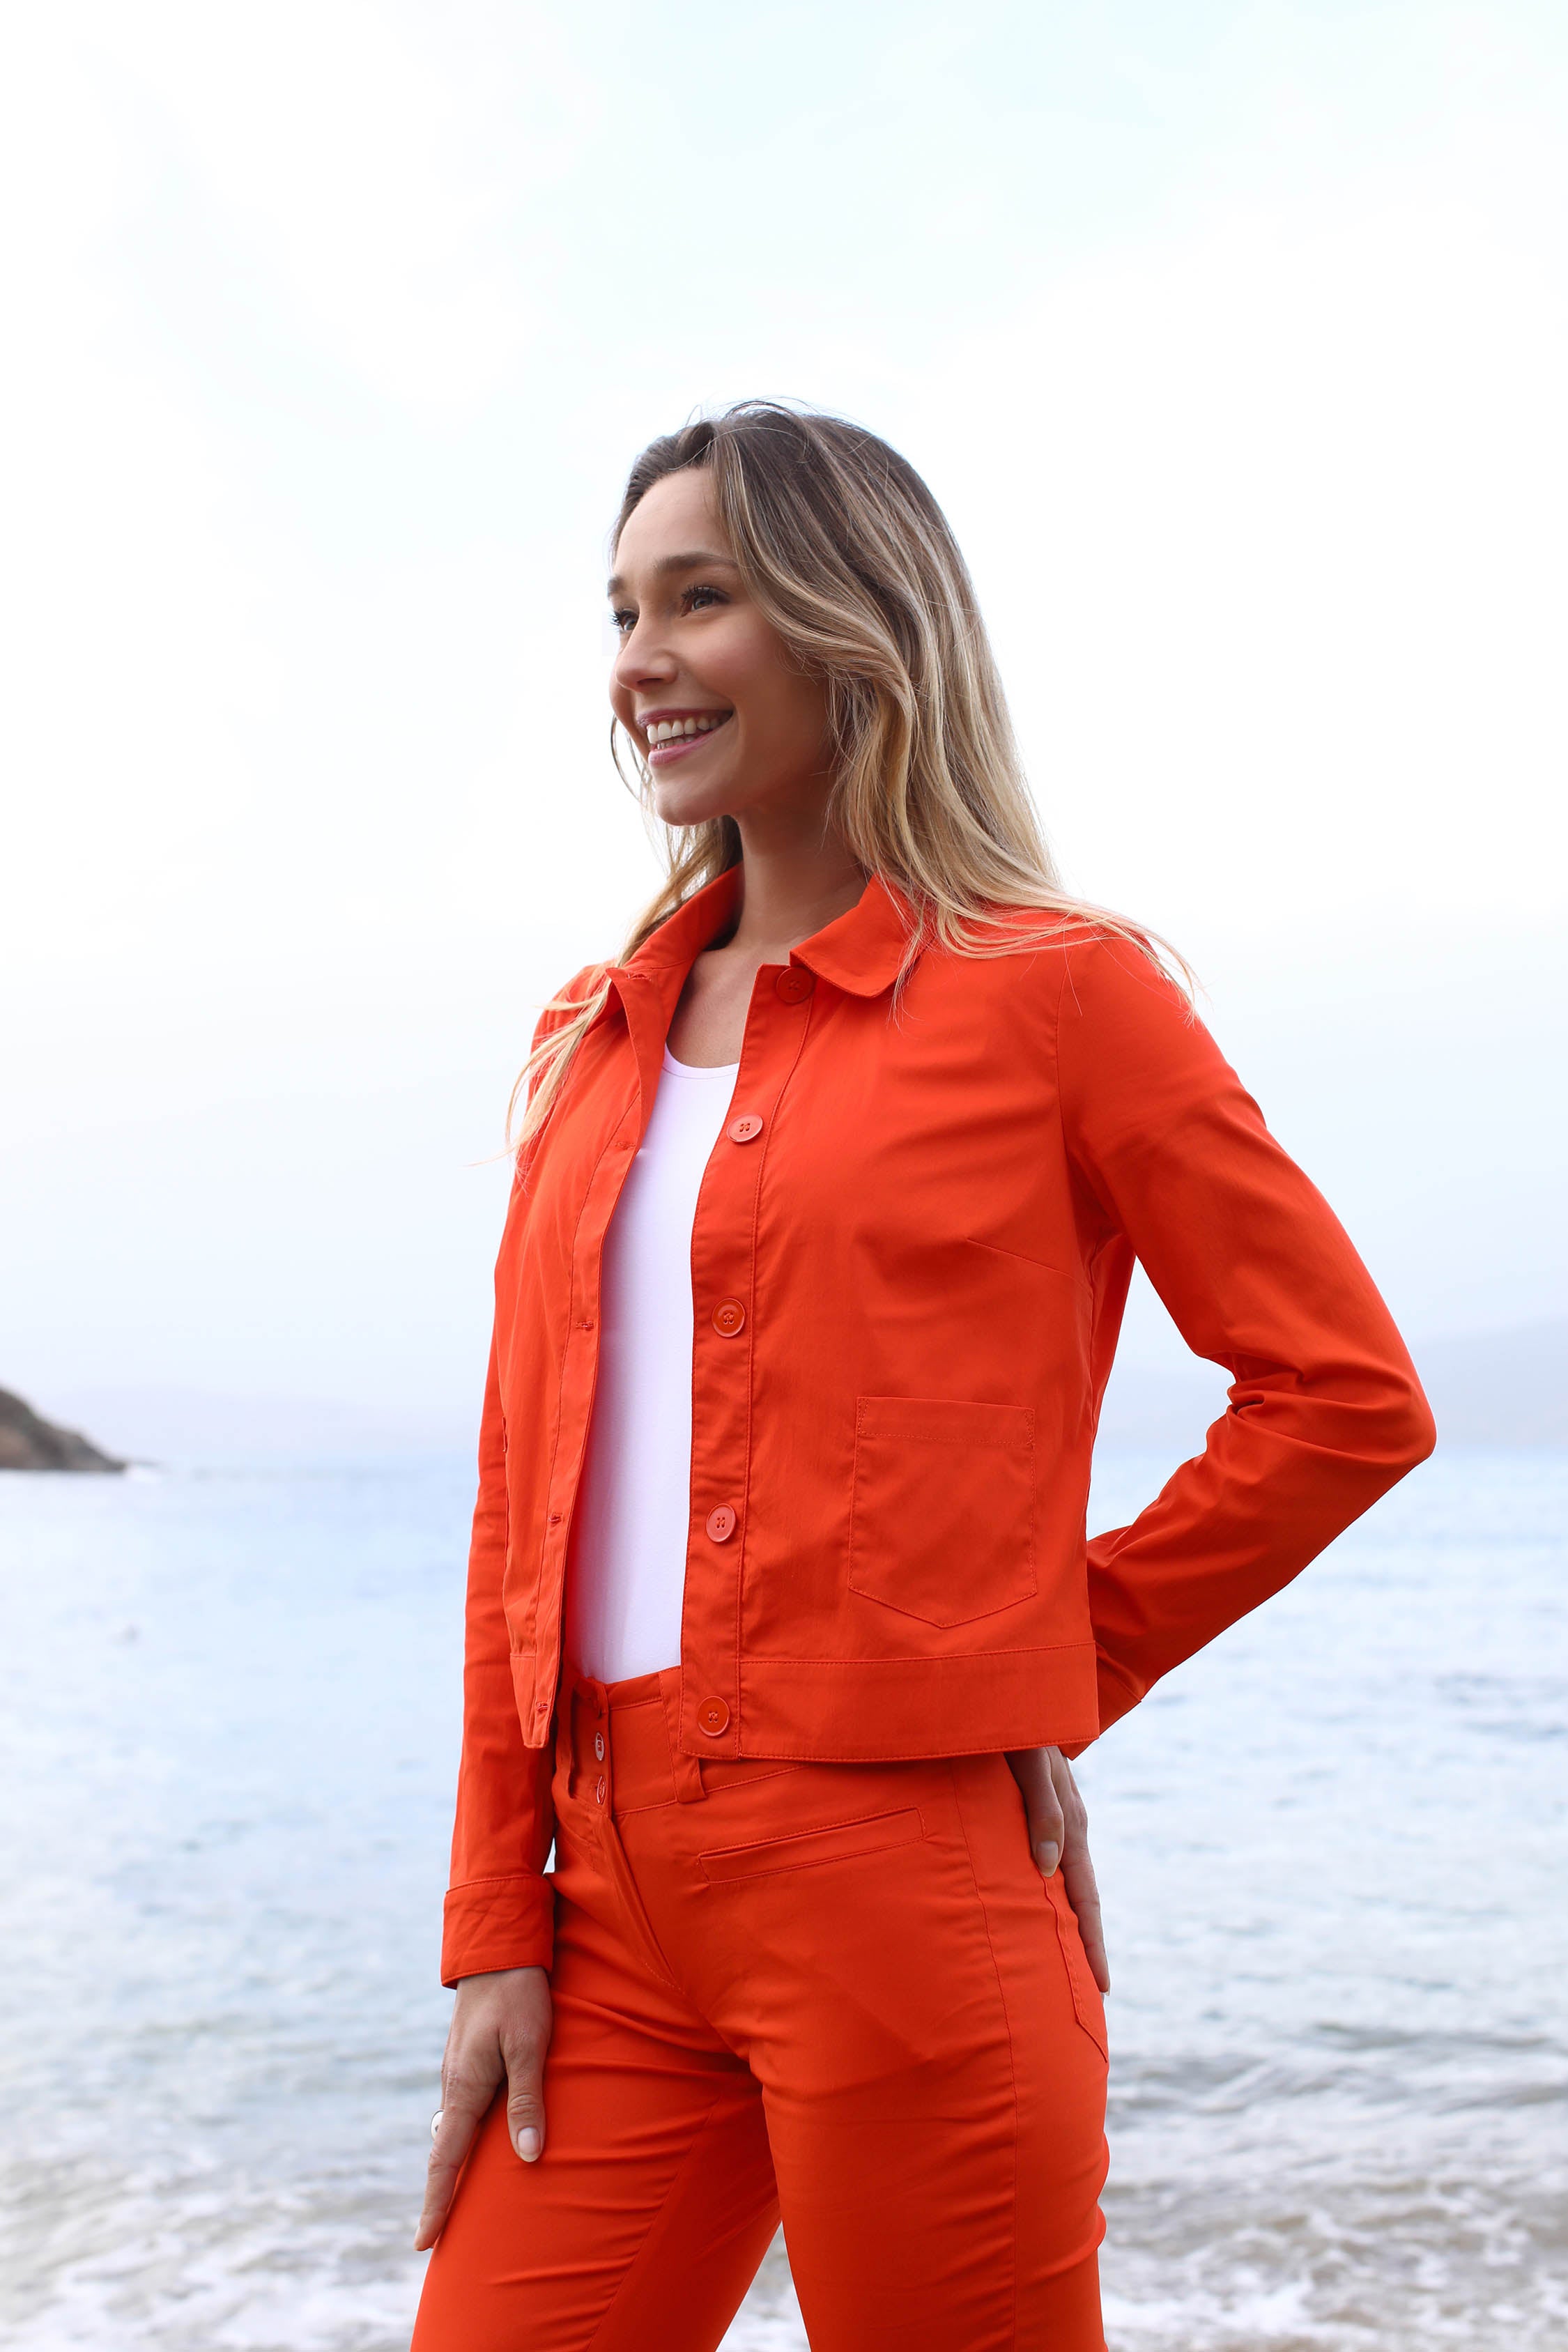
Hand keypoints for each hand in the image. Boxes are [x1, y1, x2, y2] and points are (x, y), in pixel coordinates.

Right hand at [414, 1964, 552, 2250]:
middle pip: (444, 2151)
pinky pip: (461, 2108)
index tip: (423, 2243)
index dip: (438, 2203)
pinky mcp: (468, 2058)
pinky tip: (473, 2141)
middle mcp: (455, 2084)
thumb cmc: (519, 1995)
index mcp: (466, 2088)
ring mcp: (458, 2071)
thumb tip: (530, 2155)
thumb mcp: (530, 2046)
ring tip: (454, 2199)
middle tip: (436, 2237)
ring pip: (452, 2129)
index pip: (447, 2160)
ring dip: (451, 2165)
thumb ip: (528, 2100)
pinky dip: (461, 2136)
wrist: (499, 1947)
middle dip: (440, 2193)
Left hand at [1004, 1745, 1109, 1994]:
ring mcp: (1054, 1814)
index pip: (1085, 1894)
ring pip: (1064, 1876)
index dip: (1092, 1942)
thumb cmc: (1015, 1722)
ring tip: (1064, 1958)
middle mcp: (1067, 1823)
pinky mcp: (1035, 1803)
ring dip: (1067, 1915)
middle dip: (1087, 1941)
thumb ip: (1042, 1810)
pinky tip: (1037, 1898)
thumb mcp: (1028, 1761)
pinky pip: (1046, 1855)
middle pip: (1080, 1893)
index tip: (1102, 1987)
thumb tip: (1047, 1871)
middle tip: (1093, 1992)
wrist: (1012, 1687)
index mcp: (1071, 1821)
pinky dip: (1047, 1886)